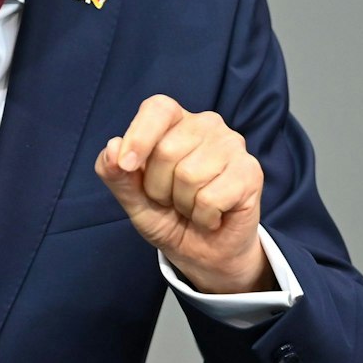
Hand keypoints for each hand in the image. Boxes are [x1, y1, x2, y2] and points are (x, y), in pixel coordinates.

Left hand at [95, 95, 272, 293]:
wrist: (205, 253)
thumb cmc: (170, 217)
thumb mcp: (134, 200)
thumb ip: (117, 176)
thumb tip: (112, 148)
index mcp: (176, 122)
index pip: (158, 108)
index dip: (139, 136)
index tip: (126, 166)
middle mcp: (207, 125)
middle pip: (168, 149)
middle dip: (159, 187)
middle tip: (171, 200)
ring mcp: (232, 145)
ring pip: (189, 175)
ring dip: (183, 205)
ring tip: (192, 207)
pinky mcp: (250, 172)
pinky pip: (211, 197)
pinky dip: (203, 217)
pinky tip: (212, 217)